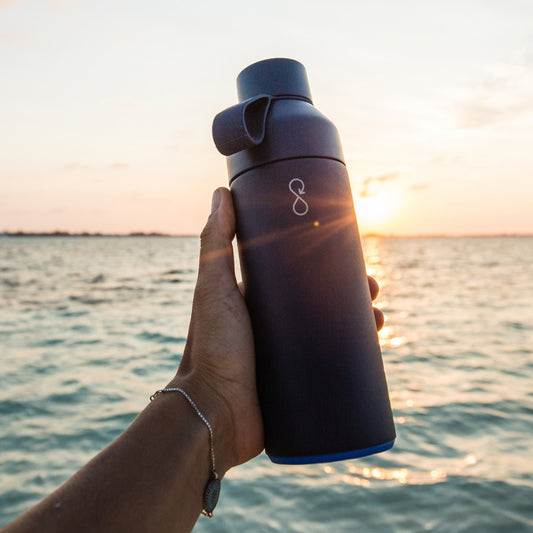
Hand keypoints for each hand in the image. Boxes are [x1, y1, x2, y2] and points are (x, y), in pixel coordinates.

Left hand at [174, 187, 384, 472]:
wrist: (214, 413)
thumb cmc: (211, 349)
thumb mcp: (214, 287)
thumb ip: (216, 242)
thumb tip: (222, 193)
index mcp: (259, 300)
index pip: (298, 272)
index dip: (325, 262)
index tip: (348, 250)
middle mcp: (275, 324)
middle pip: (321, 301)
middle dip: (350, 293)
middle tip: (373, 287)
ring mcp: (290, 353)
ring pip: (333, 331)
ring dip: (360, 323)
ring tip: (380, 318)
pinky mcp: (301, 381)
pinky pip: (334, 364)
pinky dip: (356, 356)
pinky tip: (375, 349)